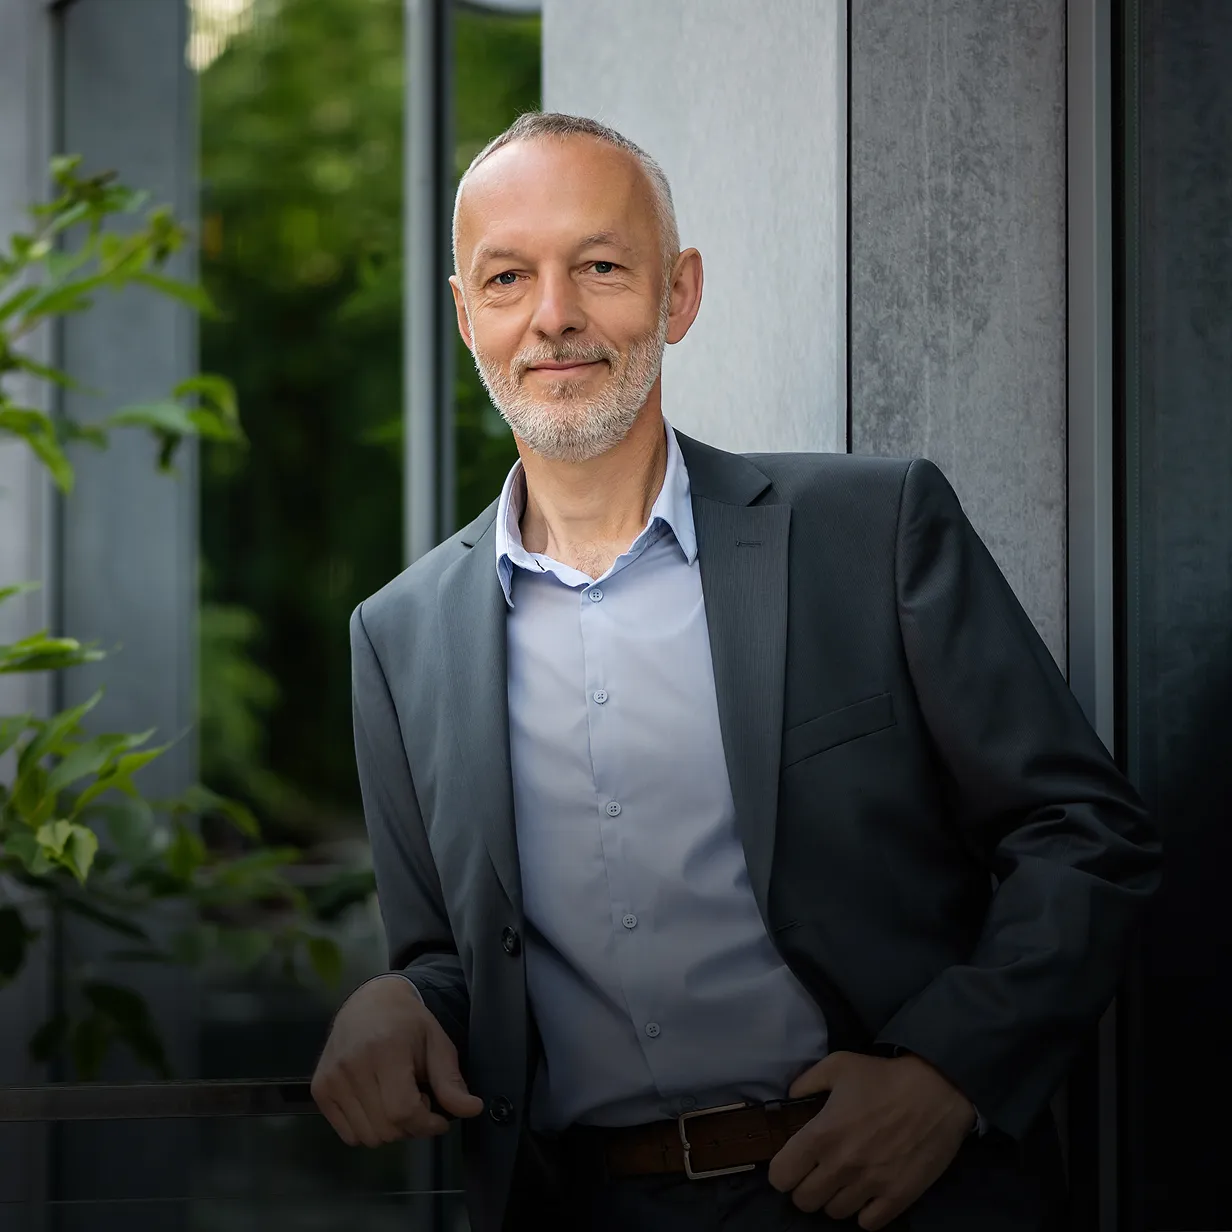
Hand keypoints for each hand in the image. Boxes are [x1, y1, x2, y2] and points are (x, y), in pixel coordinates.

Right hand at [311, 974, 484, 1145]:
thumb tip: (473, 1110)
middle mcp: (352, 1065)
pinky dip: (367, 1129)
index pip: (402, 1111)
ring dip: (389, 1129)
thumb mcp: (437, 1043)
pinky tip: (377, 1103)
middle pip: (386, 1129)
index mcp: (385, 1049)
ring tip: (396, 1099)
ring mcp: (331, 1079)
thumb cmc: (408, 1023)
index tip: (439, 1119)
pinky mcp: (319, 1090)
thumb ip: (451, 1080)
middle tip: (417, 1100)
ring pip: (367, 1137)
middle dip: (411, 1126)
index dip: (426, 1124)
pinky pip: (348, 1135)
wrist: (368, 1003)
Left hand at [767, 1050, 974, 1228]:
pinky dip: (863, 1212)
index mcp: (822, 1135)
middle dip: (805, 1187)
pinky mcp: (897, 1198)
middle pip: (804, 1202)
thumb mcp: (837, 1065)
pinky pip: (867, 1224)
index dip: (782, 1171)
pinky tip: (867, 1193)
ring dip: (835, 1198)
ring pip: (834, 1213)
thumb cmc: (884, 1076)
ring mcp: (870, 1185)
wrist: (936, 1091)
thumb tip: (790, 1098)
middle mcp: (841, 1165)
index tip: (792, 1163)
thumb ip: (806, 1082)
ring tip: (845, 1179)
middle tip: (818, 1172)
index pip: (781, 1176)